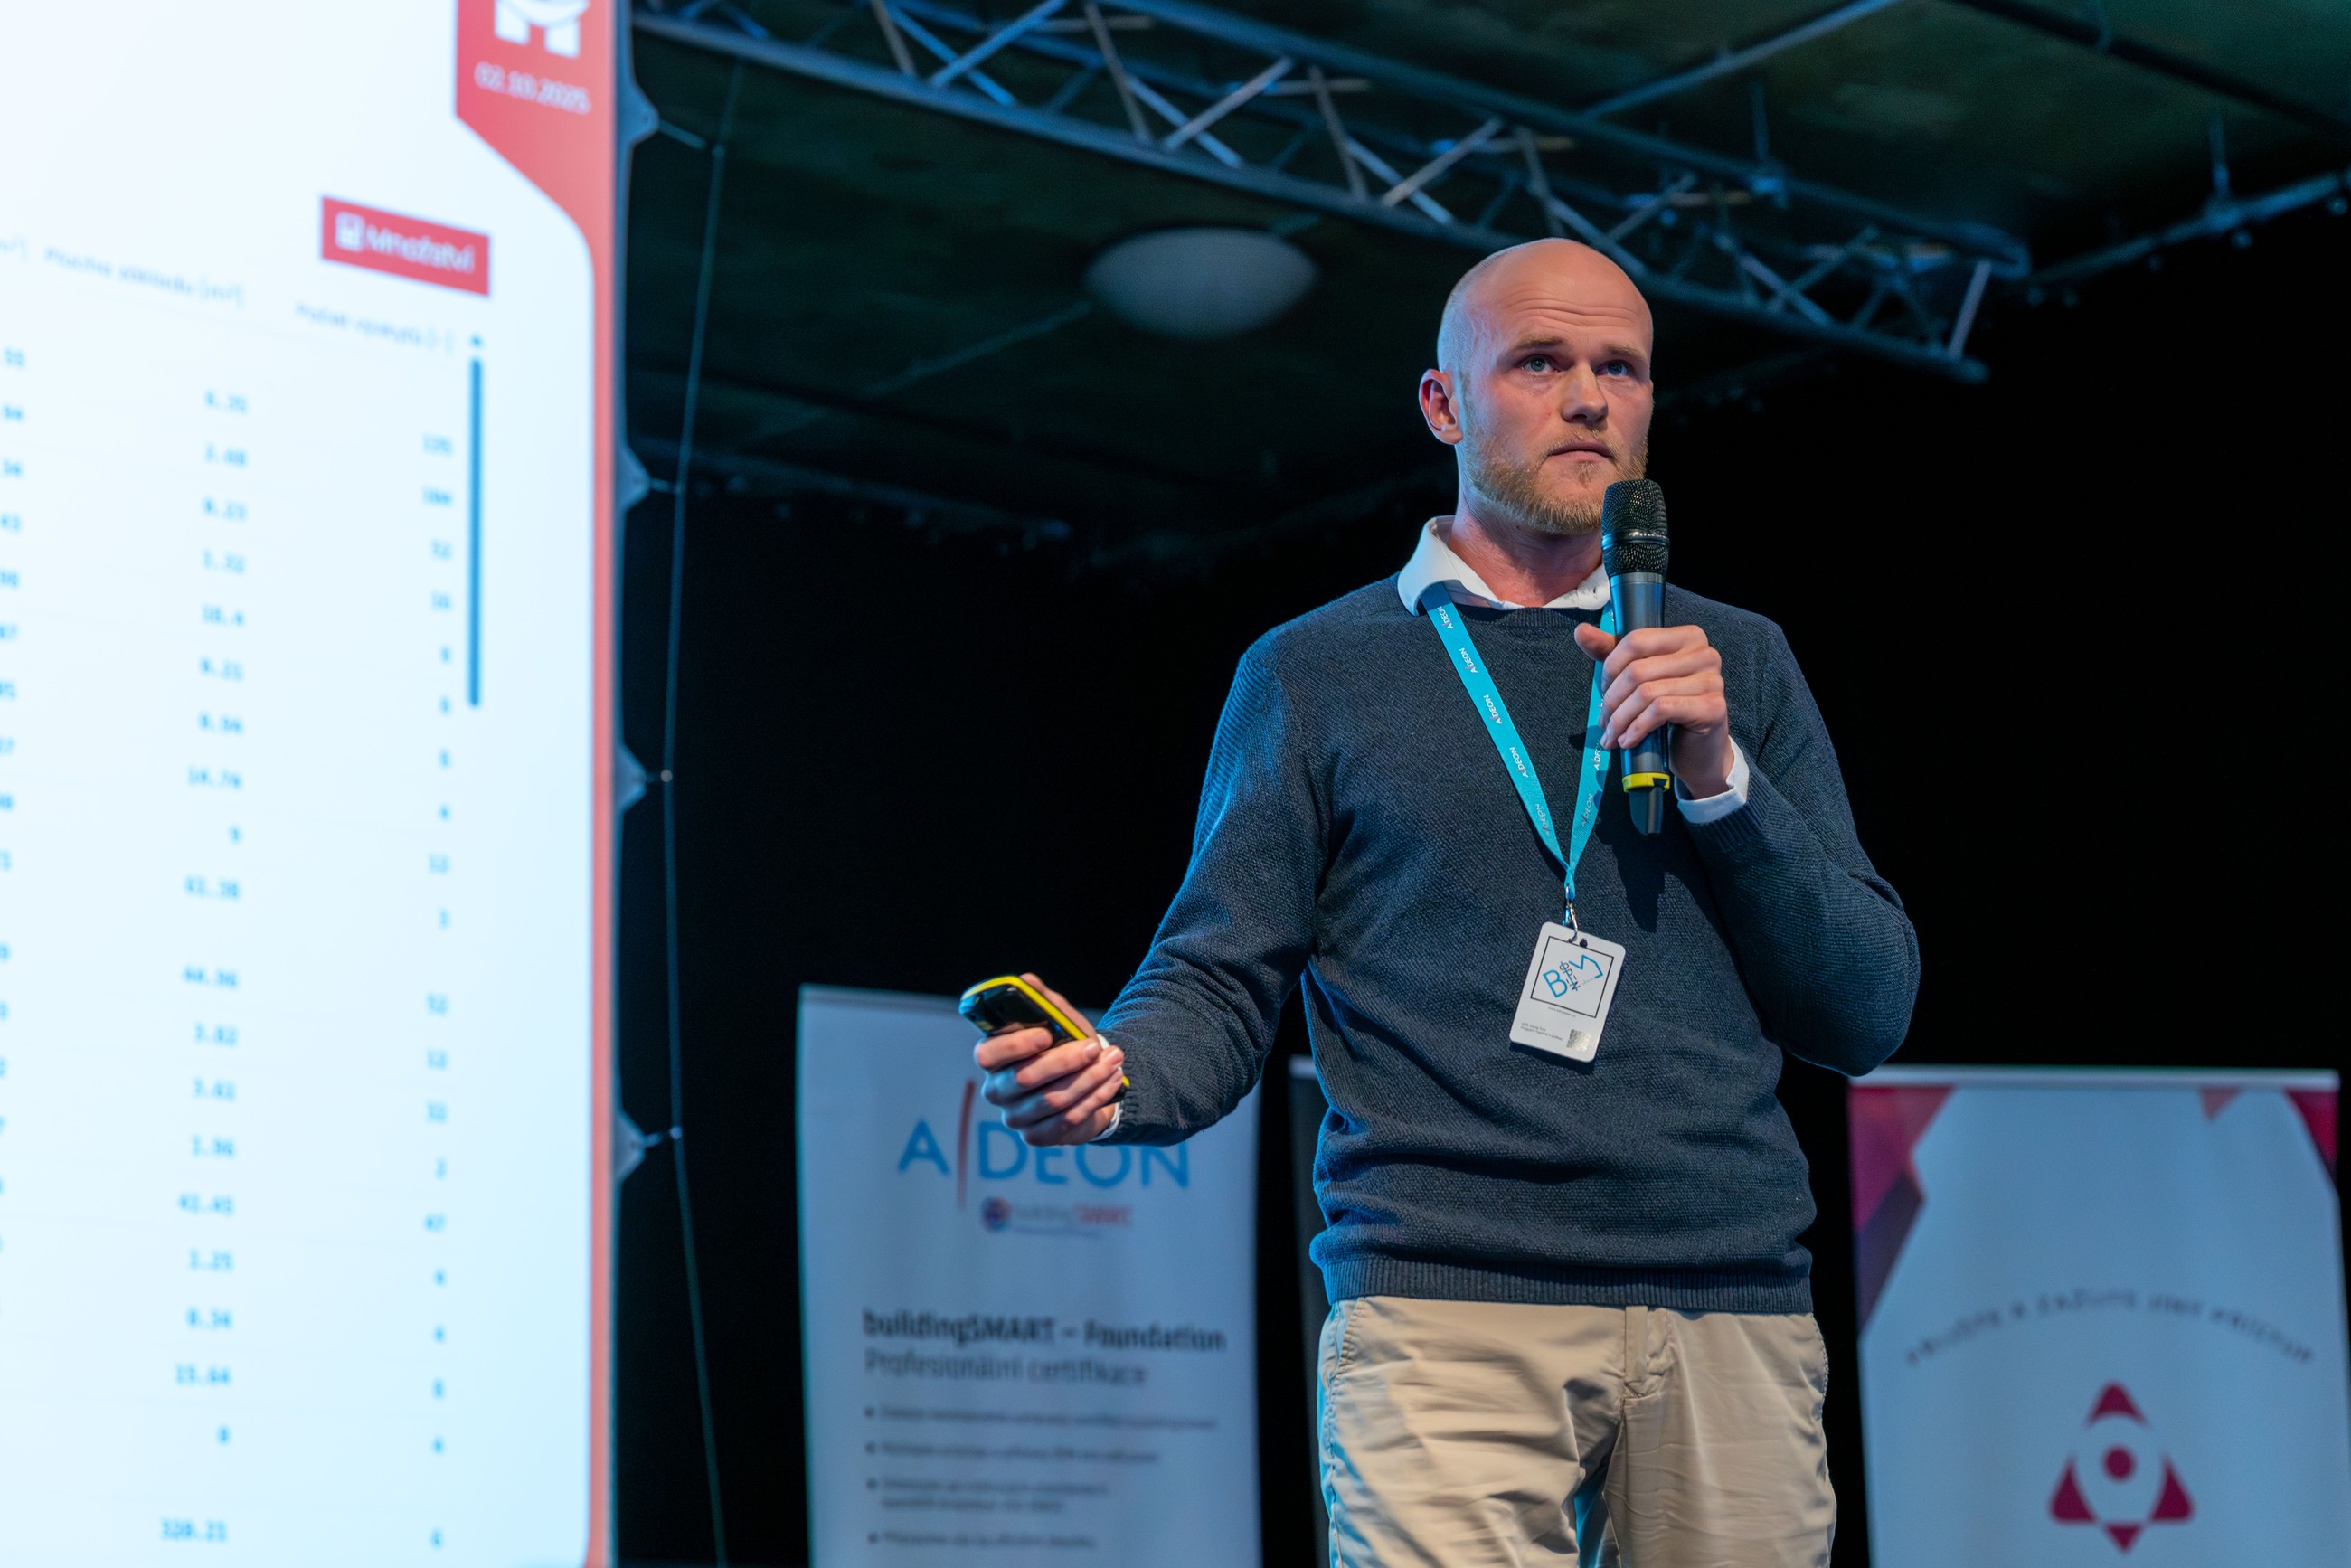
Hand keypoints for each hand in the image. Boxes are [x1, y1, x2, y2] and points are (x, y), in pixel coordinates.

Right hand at [974, 974, 1124, 1146]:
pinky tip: (1111, 1081)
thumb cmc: (1063, 1046)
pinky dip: (1093, 1098)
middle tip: (1094, 1047)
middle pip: (1025, 1078)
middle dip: (1065, 1061)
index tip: (1046, 1034)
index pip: (988, 1054)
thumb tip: (1027, 981)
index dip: (1015, 1045)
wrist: (1084, 1081)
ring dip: (1088, 1079)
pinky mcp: (1036, 1136)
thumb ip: (1042, 1002)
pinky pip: (1067, 1120)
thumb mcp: (1056, 1021)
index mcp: (992, 1058)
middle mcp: (997, 1089)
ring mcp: (1015, 1116)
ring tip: (1113, 1061)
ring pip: (1052, 1100)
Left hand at [1572, 621, 1732, 797]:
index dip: (1611, 668)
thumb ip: (1611, 652)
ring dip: (1620, 720)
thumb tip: (1582, 631)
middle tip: (1603, 722)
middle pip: (1638, 670)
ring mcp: (1712, 680)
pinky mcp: (1712, 707)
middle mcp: (1703, 653)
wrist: (1697, 752)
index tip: (1604, 691)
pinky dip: (1637, 728)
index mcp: (1686, 637)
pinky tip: (1628, 741)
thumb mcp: (1637, 678)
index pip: (1636, 641)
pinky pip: (1661, 711)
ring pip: (1646, 693)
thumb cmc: (1669, 712)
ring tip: (1612, 737)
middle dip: (1612, 701)